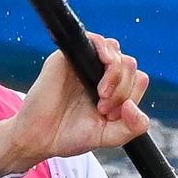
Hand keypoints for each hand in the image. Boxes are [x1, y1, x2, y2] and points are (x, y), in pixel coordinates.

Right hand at [0, 33, 150, 176]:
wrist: (39, 138)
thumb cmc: (70, 135)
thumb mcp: (109, 136)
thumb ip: (133, 127)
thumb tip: (135, 106)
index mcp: (112, 89)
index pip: (138, 79)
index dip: (132, 96)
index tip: (113, 116)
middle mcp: (99, 73)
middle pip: (130, 65)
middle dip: (123, 90)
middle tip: (104, 109)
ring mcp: (84, 63)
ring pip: (116, 52)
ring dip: (116, 76)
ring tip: (101, 98)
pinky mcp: (67, 57)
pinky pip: (94, 40)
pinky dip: (105, 53)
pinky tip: (100, 79)